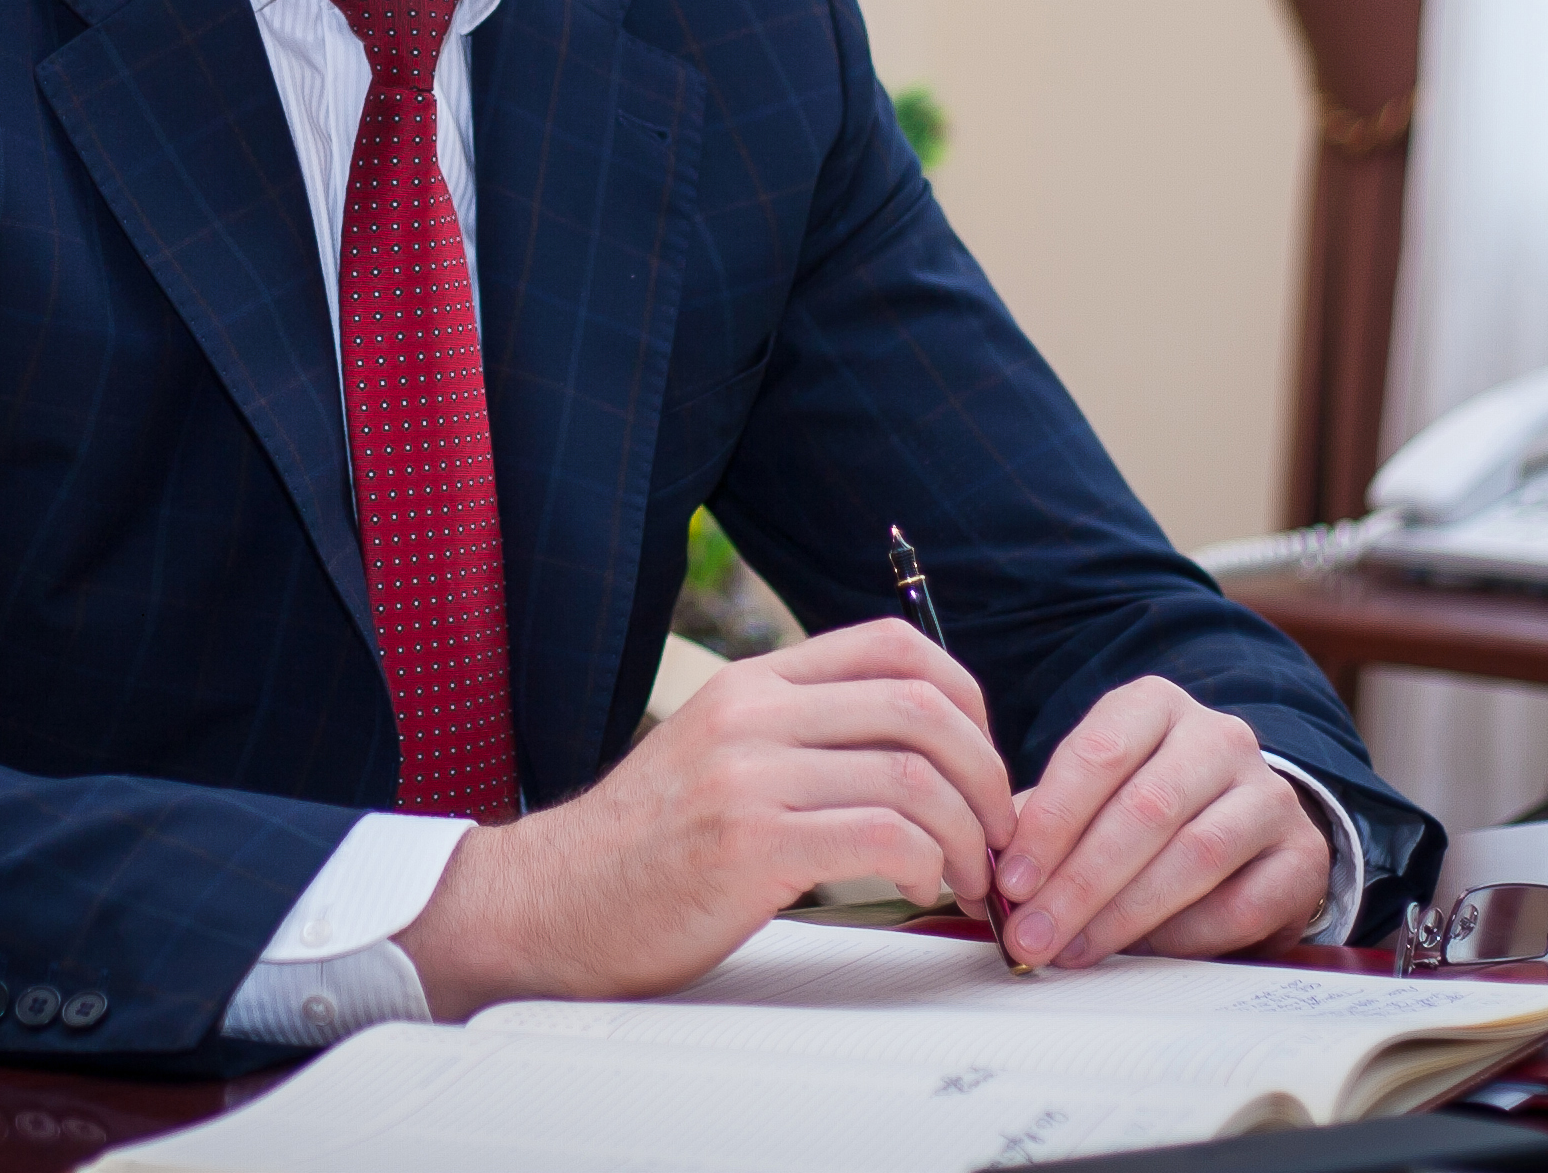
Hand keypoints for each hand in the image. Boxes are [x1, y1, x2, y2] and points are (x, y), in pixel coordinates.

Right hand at [397, 618, 1016, 1018]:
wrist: (550, 903)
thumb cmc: (644, 848)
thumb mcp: (720, 755)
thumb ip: (801, 736)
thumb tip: (916, 750)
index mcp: (752, 682)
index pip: (894, 645)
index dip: (968, 698)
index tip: (982, 760)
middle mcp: (753, 714)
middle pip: (922, 708)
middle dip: (989, 776)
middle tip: (997, 832)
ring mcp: (748, 775)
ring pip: (915, 776)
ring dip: (967, 837)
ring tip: (962, 877)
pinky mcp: (749, 844)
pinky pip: (881, 838)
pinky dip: (925, 867)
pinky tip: (918, 889)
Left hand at [991, 675, 1329, 968]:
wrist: (1247, 825)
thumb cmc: (1146, 806)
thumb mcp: (1092, 793)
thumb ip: (1043, 825)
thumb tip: (990, 879)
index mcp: (1153, 706)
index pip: (1095, 753)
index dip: (1049, 822)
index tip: (1010, 880)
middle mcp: (1218, 737)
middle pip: (1144, 809)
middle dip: (1078, 882)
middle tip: (1033, 933)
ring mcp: (1269, 793)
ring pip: (1194, 855)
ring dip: (1124, 913)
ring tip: (1074, 949)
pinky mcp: (1302, 855)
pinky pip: (1242, 903)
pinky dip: (1185, 934)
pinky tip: (1144, 951)